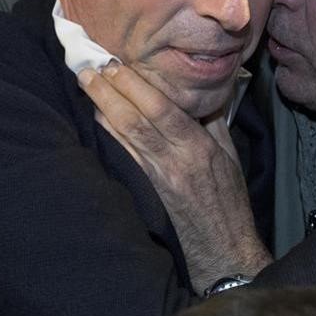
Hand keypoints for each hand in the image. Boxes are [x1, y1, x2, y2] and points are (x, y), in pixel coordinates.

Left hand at [78, 64, 270, 292]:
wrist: (223, 250)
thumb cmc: (228, 201)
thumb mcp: (229, 156)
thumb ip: (212, 123)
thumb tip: (196, 94)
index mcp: (200, 147)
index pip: (163, 108)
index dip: (136, 85)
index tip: (118, 65)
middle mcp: (176, 161)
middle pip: (136, 119)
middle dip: (110, 91)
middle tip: (90, 69)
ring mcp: (158, 179)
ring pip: (123, 138)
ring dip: (102, 110)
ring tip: (86, 87)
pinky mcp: (146, 193)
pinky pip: (123, 159)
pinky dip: (108, 137)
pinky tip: (96, 121)